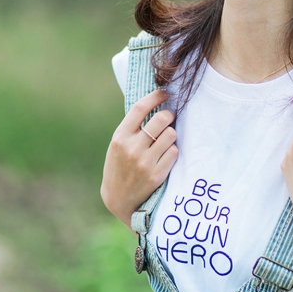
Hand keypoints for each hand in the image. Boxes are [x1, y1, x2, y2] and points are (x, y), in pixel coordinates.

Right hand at [101, 89, 178, 229]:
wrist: (118, 198)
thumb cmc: (120, 165)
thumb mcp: (118, 144)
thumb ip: (133, 127)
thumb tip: (156, 104)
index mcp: (120, 136)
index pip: (140, 108)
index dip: (155, 96)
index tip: (165, 93)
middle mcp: (132, 148)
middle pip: (161, 119)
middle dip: (169, 116)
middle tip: (169, 118)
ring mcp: (145, 162)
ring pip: (171, 134)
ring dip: (171, 135)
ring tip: (165, 140)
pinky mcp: (157, 174)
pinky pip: (174, 152)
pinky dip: (172, 150)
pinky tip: (165, 155)